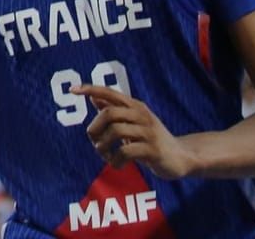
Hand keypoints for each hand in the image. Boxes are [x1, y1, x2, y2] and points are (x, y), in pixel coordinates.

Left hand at [78, 85, 197, 179]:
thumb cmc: (151, 139)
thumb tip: (93, 97)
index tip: (73, 90)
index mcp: (135, 106)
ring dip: (103, 146)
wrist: (181, 157)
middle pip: (109, 113)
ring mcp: (148, 132)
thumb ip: (114, 111)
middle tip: (94, 141)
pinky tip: (116, 164)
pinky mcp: (153, 150)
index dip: (91, 89)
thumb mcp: (133, 123)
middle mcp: (142, 115)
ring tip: (105, 155)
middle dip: (95, 128)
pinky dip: (115, 160)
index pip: (110, 92)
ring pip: (115, 131)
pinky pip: (125, 151)